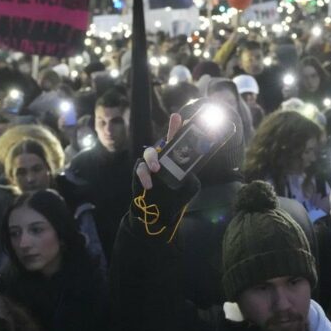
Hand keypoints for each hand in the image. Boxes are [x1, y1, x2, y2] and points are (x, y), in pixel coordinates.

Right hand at [132, 113, 200, 237]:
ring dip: (153, 159)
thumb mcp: (189, 189)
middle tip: (175, 124)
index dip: (178, 128)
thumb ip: (191, 180)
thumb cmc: (175, 198)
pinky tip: (149, 185)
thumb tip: (190, 173)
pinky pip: (140, 169)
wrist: (160, 214)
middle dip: (169, 131)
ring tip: (157, 170)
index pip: (177, 141)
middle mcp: (163, 159)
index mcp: (176, 160)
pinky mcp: (140, 173)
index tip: (180, 116)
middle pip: (163, 141)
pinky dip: (144, 176)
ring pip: (149, 152)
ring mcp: (151, 165)